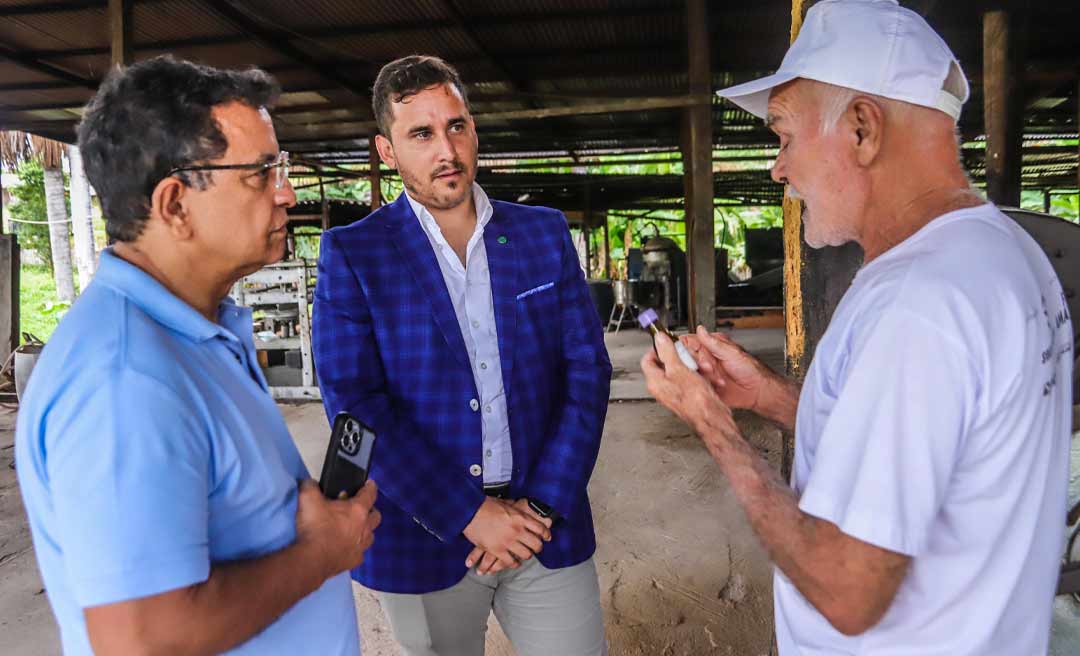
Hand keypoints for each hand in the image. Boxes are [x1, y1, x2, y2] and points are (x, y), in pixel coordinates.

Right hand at [295, 479, 380, 579]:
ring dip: (365, 530)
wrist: (312, 559)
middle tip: (360, 508)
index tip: (370, 483)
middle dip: (370, 510)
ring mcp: (361, 546)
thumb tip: (310, 482)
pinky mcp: (354, 560)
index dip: (370, 486)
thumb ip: (310, 486)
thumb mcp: (308, 499)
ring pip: (370, 535)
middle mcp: (365, 527)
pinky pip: (360, 552)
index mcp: (358, 510)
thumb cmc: (315, 527)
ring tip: (354, 528)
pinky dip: (355, 547)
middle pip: (376, 515)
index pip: (370, 493)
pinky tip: (347, 547)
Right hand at [463, 498, 552, 574]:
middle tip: (537, 548)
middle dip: (538, 547)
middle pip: (536, 544)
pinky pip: (511, 562)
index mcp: (520, 517)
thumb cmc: (485, 504)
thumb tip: (519, 504)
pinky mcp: (497, 550)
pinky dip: (515, 564)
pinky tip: (515, 563)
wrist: (469, 510)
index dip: (546, 534)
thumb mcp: (504, 503)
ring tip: (526, 555)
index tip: (547, 537)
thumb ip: (514, 507)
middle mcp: (517, 530)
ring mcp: (507, 541)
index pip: (540, 528)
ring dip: (527, 555)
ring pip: (526, 554)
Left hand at [642, 332, 742, 457]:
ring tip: (704, 369)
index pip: (648, 360)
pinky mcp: (689, 394)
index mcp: (655, 382)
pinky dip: (702, 375)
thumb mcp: (679, 369)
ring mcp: (676, 391)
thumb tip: (659, 339)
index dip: (657, 349)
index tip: (667, 342)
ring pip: (684, 369)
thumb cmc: (695, 400)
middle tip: (690, 357)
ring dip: (696, 366)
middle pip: (668, 363)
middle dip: (683, 357)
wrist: (712, 417)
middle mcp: (663, 387)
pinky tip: (709, 378)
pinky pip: (693, 378)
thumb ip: (667, 352)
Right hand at [680, 326, 774, 413]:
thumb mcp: (732, 352)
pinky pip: (699, 385)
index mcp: (711, 347)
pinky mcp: (708, 385)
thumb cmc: (751, 369)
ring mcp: (707, 373)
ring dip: (705, 376)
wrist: (758, 390)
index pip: (690, 343)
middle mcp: (707, 359)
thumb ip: (713, 343)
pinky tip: (719, 384)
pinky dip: (707, 385)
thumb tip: (701, 329)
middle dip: (697, 364)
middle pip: (689, 359)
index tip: (687, 353)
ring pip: (693, 373)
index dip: (685, 348)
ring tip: (718, 378)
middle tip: (708, 367)